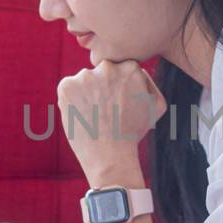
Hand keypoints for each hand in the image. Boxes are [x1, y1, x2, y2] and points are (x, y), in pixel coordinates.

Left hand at [56, 59, 165, 177]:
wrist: (110, 155)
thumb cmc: (134, 132)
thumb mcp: (156, 105)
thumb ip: (148, 81)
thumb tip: (136, 69)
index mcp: (130, 67)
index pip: (121, 69)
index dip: (119, 89)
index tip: (119, 105)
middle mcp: (108, 67)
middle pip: (102, 72)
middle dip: (102, 88)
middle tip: (105, 112)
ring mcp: (85, 76)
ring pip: (85, 81)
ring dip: (87, 94)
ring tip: (93, 117)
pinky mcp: (66, 86)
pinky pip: (68, 88)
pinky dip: (72, 100)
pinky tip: (82, 115)